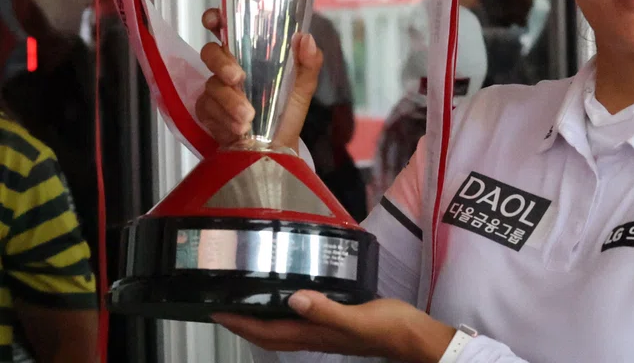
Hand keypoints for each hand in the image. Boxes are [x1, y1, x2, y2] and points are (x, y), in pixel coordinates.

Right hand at [195, 8, 323, 149]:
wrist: (277, 147)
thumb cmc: (287, 112)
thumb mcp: (303, 86)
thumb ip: (309, 62)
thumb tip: (306, 38)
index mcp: (250, 54)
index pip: (226, 28)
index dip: (215, 19)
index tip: (214, 20)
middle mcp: (229, 66)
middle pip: (210, 52)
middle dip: (222, 64)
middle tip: (238, 78)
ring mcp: (215, 88)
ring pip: (211, 85)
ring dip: (229, 101)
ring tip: (248, 118)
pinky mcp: (206, 110)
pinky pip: (206, 109)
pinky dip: (223, 119)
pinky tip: (238, 129)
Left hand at [213, 290, 455, 362]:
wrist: (413, 338)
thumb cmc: (389, 327)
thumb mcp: (357, 318)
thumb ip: (326, 310)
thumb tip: (293, 299)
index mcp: (314, 334)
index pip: (267, 332)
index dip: (240, 323)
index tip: (216, 311)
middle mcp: (314, 336)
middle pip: (269, 334)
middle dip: (242, 324)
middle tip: (222, 306)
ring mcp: (325, 333)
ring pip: (282, 330)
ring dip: (261, 320)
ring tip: (247, 303)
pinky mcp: (336, 324)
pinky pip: (300, 322)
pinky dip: (285, 313)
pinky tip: (289, 300)